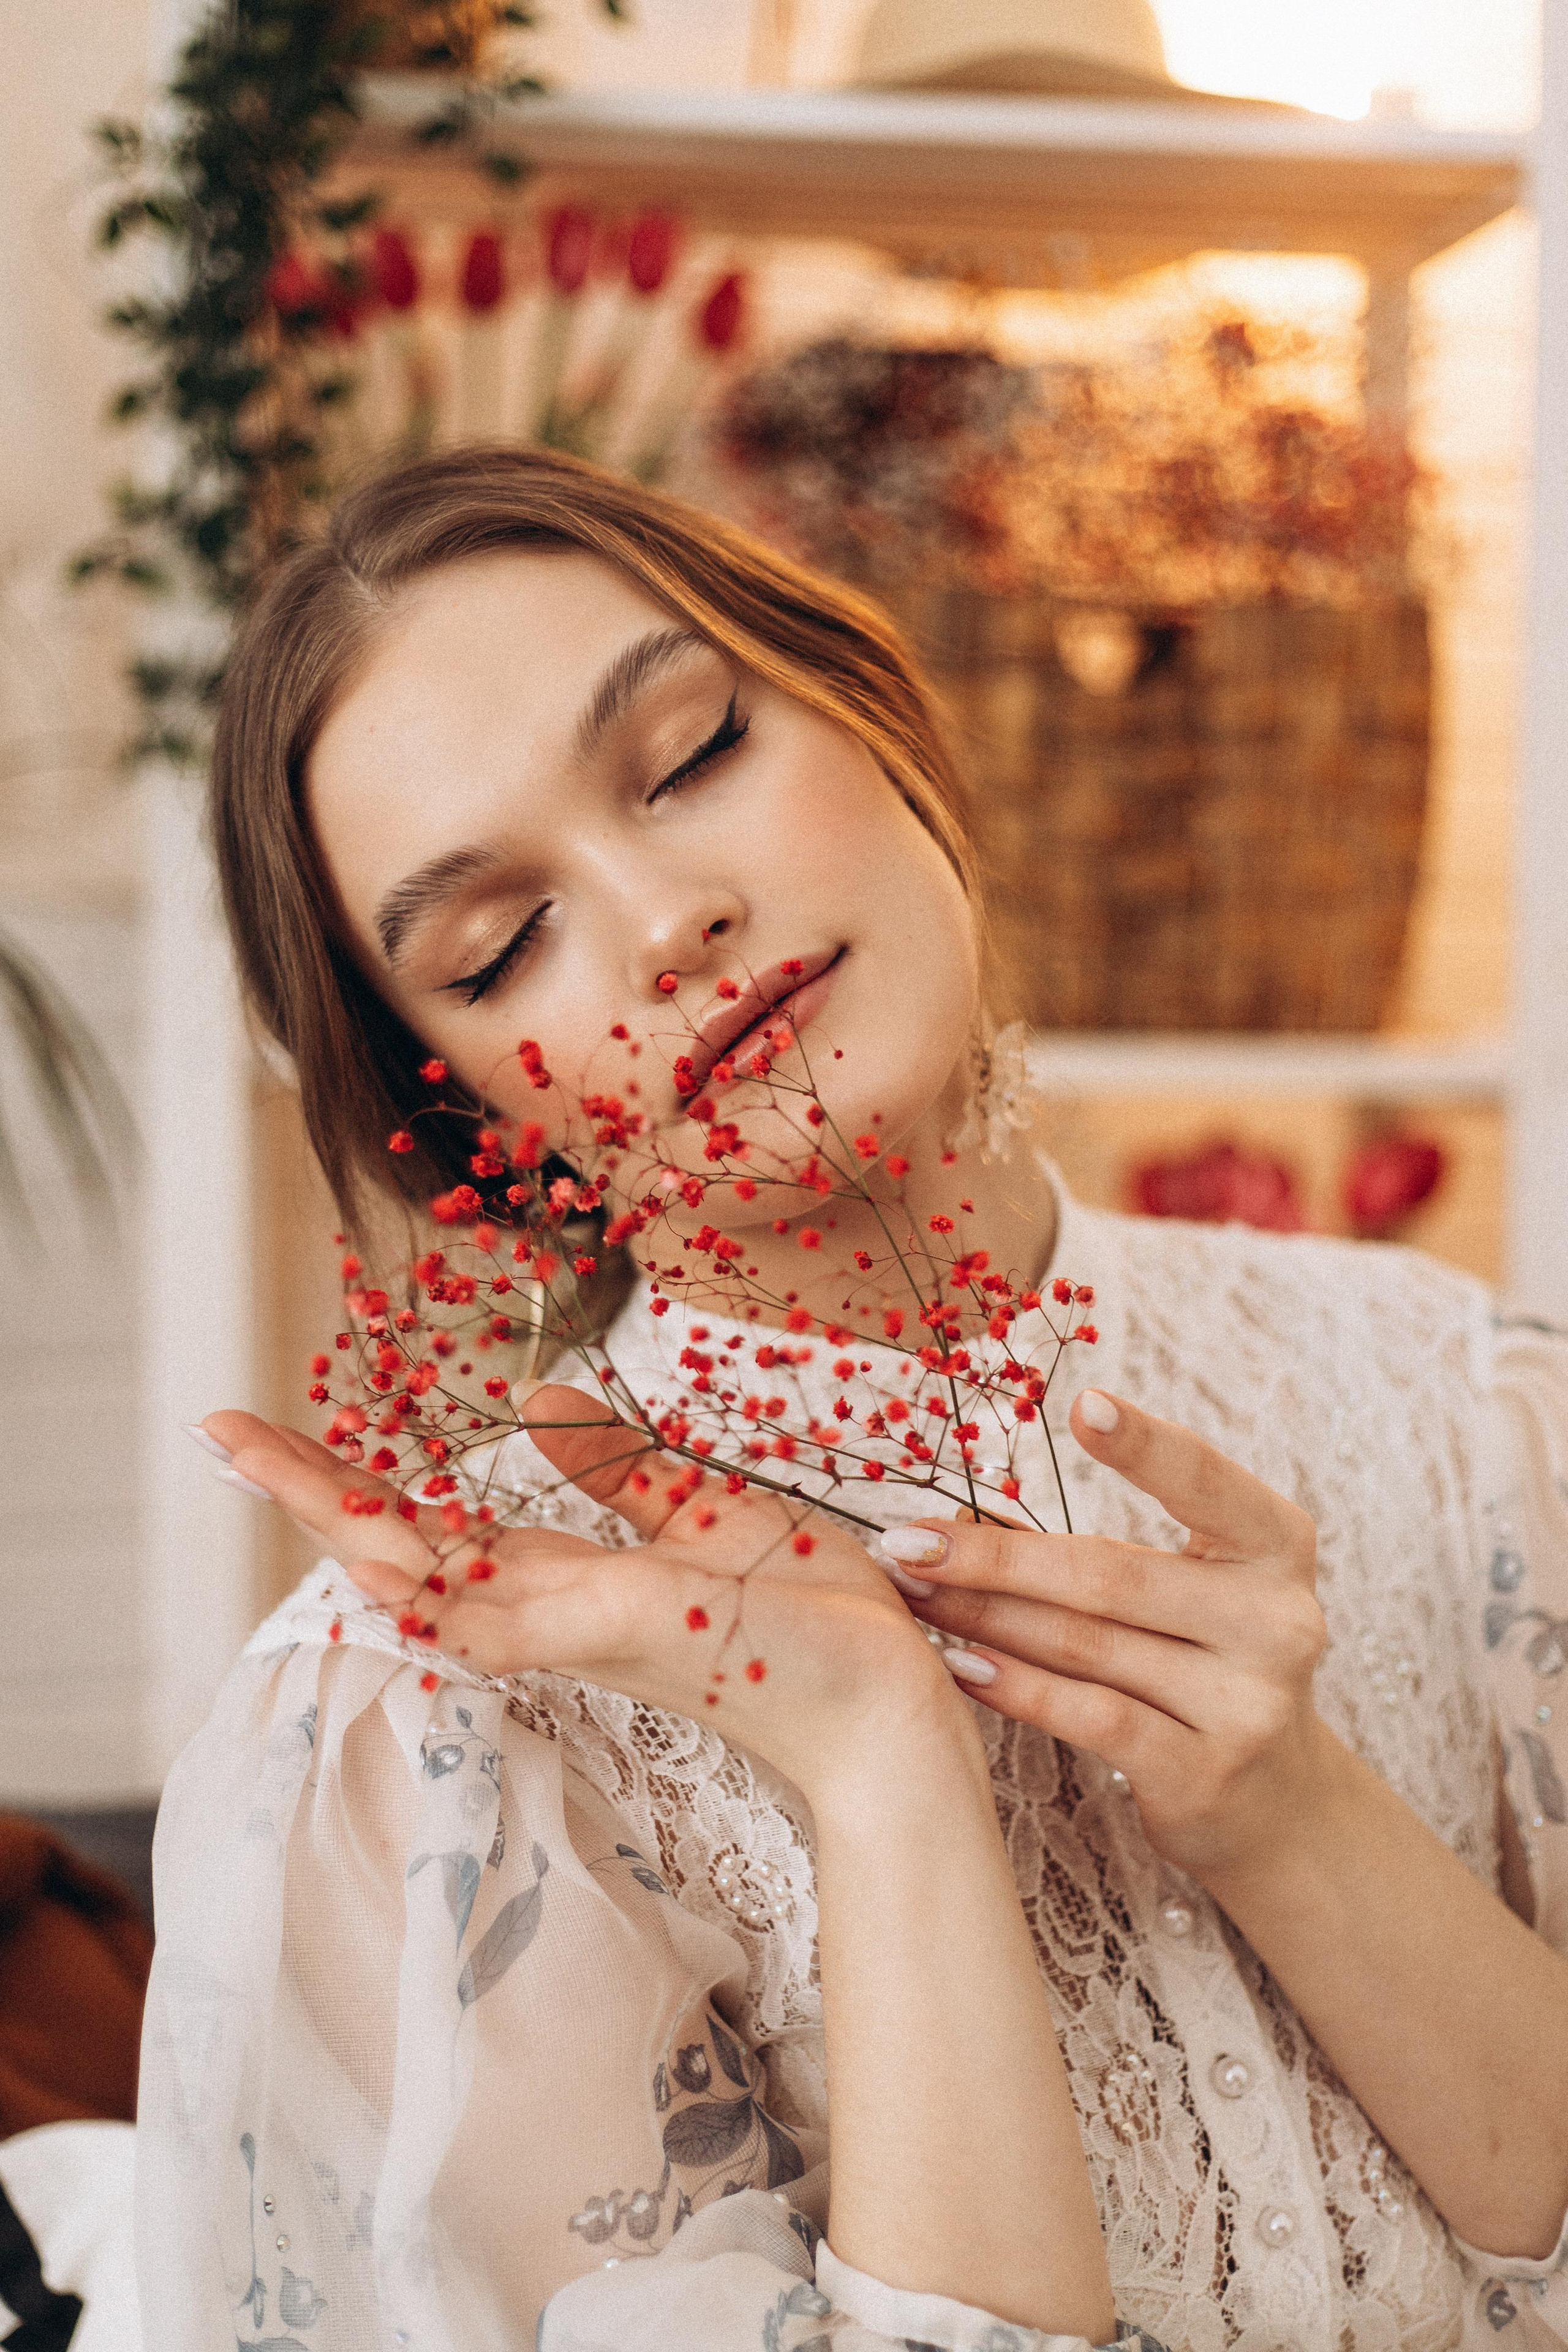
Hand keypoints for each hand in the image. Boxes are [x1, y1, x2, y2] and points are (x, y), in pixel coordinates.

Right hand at [204, 1393, 963, 1796]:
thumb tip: (537, 1400)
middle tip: (220, 1434)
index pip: (438, 1527)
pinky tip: (373, 1554)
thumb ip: (618, 1467)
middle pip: (402, 1553)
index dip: (356, 1482)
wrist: (891, 1695)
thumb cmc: (812, 1617)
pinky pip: (508, 1622)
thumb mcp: (707, 1513)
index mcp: (573, 1581)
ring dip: (342, 1524)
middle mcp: (556, 1613)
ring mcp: (579, 1633)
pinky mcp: (621, 1634)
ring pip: (428, 1583)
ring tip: (257, 1458)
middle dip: (309, 1495)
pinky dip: (437, 1590)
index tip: (281, 1434)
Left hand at [886, 1389, 1332, 1886]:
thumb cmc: (1204, 1660)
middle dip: (995, 1556)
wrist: (1274, 1797)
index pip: (1204, 1480)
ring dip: (984, 1615)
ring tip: (915, 1593)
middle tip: (909, 1540)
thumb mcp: (1193, 1590)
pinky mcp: (1206, 1771)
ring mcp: (1248, 1702)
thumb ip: (1116, 1552)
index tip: (1081, 1402)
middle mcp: (1275, 1619)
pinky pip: (1092, 1717)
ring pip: (1088, 1644)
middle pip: (1112, 1574)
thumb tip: (967, 1522)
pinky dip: (1017, 1688)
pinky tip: (960, 1667)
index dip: (1144, 1444)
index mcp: (1276, 1545)